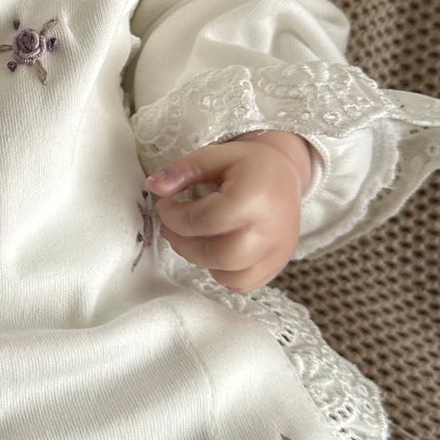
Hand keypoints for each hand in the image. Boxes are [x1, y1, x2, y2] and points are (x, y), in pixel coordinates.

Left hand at [144, 130, 312, 292]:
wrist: (284, 171)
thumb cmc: (247, 163)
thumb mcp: (213, 156)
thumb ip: (182, 171)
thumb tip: (154, 186)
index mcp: (255, 197)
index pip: (205, 220)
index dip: (174, 217)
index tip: (164, 206)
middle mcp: (271, 229)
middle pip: (218, 255)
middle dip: (184, 244)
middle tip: (172, 228)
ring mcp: (278, 251)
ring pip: (229, 276)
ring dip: (202, 260)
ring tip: (193, 237)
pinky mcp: (279, 264)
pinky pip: (244, 283)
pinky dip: (223, 272)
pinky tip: (215, 249)